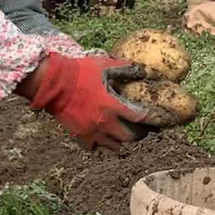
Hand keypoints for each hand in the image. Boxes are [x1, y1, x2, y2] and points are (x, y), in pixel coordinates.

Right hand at [21, 53, 149, 149]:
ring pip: (115, 147)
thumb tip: (143, 70)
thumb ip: (125, 68)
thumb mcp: (104, 65)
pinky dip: (104, 146)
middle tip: (143, 130)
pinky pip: (97, 148)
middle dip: (140, 135)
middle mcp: (105, 122)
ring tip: (126, 136)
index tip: (160, 120)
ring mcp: (92, 132)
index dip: (153, 120)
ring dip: (123, 142)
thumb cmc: (80, 72)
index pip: (140, 117)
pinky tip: (107, 139)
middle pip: (130, 138)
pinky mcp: (80, 137)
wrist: (54, 83)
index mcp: (112, 105)